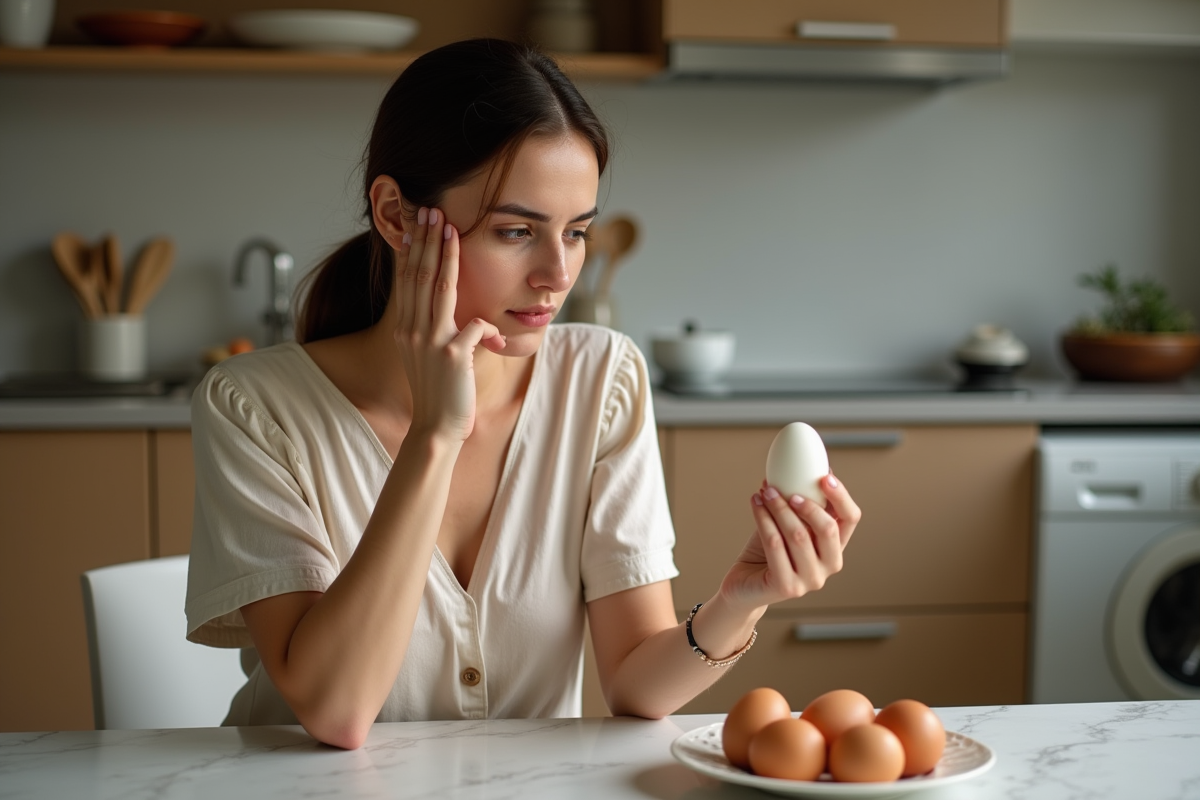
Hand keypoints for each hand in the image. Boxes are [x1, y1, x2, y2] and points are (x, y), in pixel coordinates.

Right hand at [393, 207, 505, 440]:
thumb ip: (434, 327)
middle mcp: (413, 330)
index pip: (408, 279)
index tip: (417, 223)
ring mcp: (430, 341)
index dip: (413, 248)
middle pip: (420, 275)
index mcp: (406, 327)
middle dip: (426, 240)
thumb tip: (446, 305)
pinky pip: (476, 327)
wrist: (436, 428)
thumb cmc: (440, 391)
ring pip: (441, 289)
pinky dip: (490, 329)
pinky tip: (497, 340)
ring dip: (446, 256)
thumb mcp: (428, 353)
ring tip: (450, 229)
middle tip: (430, 210)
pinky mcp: (452, 356)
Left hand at [718, 475, 860, 613]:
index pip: (851, 519)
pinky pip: (775, 545)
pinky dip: (764, 520)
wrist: (745, 585)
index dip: (841, 496)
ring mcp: (810, 580)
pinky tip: (755, 504)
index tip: (824, 476)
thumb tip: (800, 466)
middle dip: (807, 504)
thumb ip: (799, 502)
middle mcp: (829, 565)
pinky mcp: (787, 587)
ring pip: (798, 536)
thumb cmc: (769, 550)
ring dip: (778, 508)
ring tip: (764, 491)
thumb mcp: (788, 523)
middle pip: (828, 529)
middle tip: (785, 489)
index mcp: (835, 546)